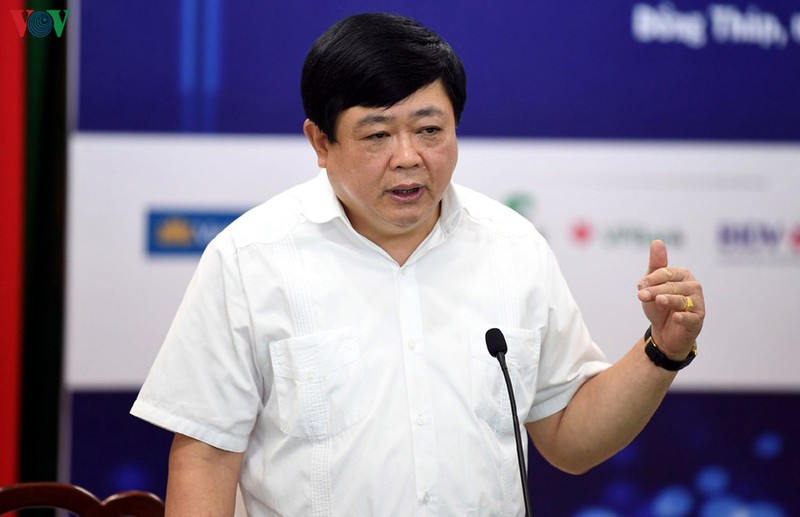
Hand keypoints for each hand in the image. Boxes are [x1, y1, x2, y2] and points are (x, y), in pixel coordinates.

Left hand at [637, 240, 704, 358]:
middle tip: (641, 295)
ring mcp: (697, 303)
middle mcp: (693, 287)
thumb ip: (656, 264)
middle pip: (672, 286)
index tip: (640, 285)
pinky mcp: (697, 320)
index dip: (652, 279)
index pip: (667, 273)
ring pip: (681, 300)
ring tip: (658, 301)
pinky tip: (675, 317)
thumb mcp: (653, 285)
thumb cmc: (659, 305)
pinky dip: (683, 317)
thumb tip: (657, 241)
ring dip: (668, 300)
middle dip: (655, 290)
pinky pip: (690, 317)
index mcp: (683, 275)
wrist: (664, 332)